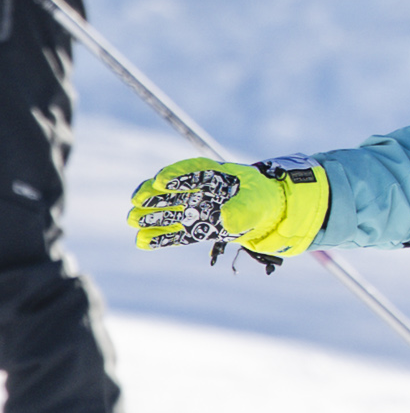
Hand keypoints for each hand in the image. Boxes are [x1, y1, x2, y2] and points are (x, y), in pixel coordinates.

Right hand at [130, 157, 328, 256]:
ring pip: (170, 212)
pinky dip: (161, 237)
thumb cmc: (265, 200)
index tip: (161, 181)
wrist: (273, 216)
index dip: (176, 174)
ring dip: (151, 216)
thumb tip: (224, 220)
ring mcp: (198, 210)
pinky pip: (177, 233)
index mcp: (217, 175)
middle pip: (173, 191)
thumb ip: (243, 208)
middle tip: (136, 201)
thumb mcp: (259, 202)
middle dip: (154, 196)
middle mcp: (202, 191)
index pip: (193, 170)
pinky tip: (142, 242)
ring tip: (132, 220)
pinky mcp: (199, 229)